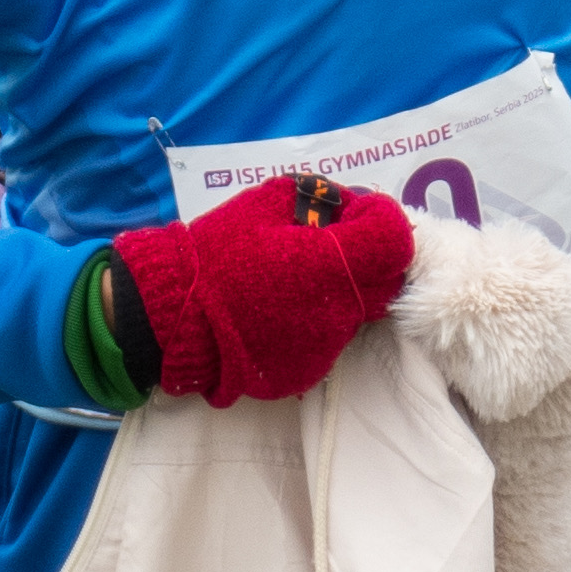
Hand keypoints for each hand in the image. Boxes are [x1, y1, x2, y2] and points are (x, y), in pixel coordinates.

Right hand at [108, 173, 416, 406]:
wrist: (173, 318)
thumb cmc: (217, 252)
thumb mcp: (267, 203)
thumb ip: (320, 199)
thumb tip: (351, 205)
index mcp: (332, 266)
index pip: (397, 241)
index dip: (383, 220)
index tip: (358, 214)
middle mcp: (339, 312)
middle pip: (386, 280)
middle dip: (368, 257)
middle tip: (330, 244)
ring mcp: (326, 347)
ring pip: (358, 312)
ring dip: (341, 291)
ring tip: (295, 279)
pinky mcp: (309, 372)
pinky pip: (329, 339)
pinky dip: (315, 321)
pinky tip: (280, 310)